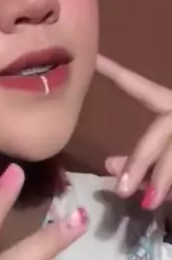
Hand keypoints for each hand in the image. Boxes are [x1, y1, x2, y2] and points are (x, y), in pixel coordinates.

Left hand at [97, 53, 171, 208]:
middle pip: (161, 131)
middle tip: (122, 189)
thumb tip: (109, 168)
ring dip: (165, 180)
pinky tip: (168, 197)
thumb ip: (142, 159)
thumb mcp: (166, 147)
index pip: (140, 88)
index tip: (95, 57)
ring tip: (148, 202)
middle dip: (141, 161)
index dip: (117, 74)